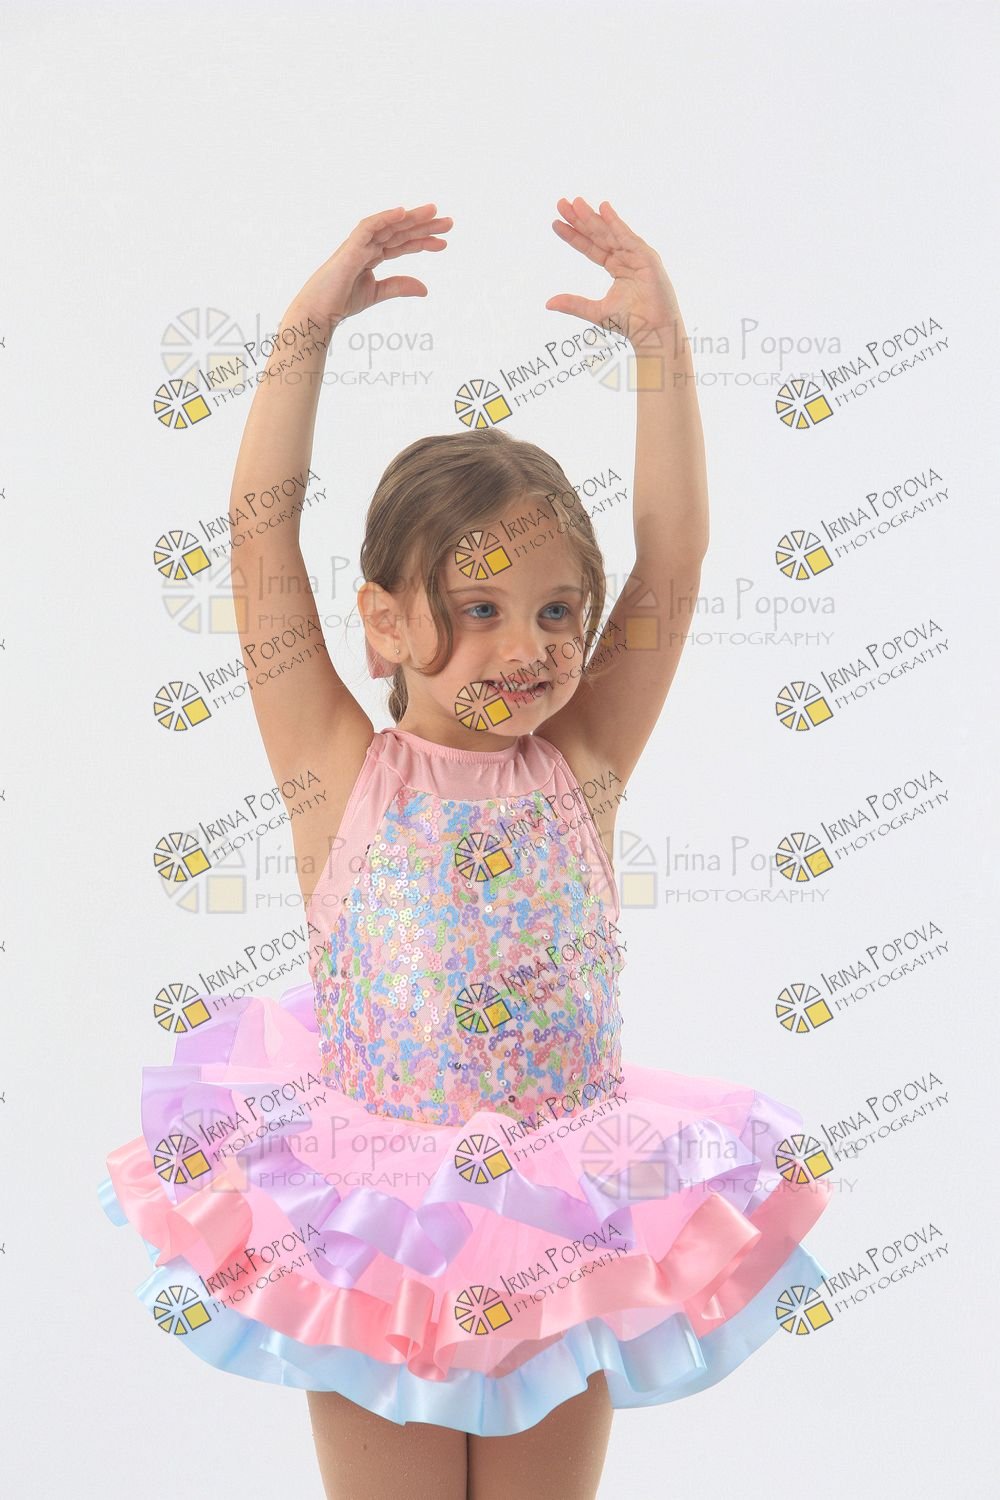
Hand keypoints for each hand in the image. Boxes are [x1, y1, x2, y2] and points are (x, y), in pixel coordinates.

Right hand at [291, 203, 452, 330]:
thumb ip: (399, 287)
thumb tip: (425, 288)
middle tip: (449, 222)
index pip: (402, 244)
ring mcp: (358, 244)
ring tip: (434, 212)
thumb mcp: (376, 293)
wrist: (319, 313)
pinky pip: (368, 227)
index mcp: (372, 255)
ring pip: (389, 226)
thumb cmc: (340, 302)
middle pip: (400, 231)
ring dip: (411, 218)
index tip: (444, 243)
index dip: (423, 242)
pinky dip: (384, 218)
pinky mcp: (350, 248)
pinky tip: (402, 212)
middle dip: (424, 226)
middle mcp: (366, 245)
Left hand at [545, 197, 680, 345]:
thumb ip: (574, 304)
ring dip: (593, 217)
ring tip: (576, 202)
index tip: (555, 223)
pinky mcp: (646, 257)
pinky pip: (628, 237)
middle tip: (561, 203)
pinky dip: (616, 223)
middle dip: (580, 220)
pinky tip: (603, 209)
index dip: (573, 235)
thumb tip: (548, 303)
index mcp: (615, 267)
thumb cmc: (632, 323)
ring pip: (610, 233)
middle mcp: (625, 257)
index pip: (590, 247)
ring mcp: (636, 255)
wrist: (653, 332)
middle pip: (598, 235)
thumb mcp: (596, 311)